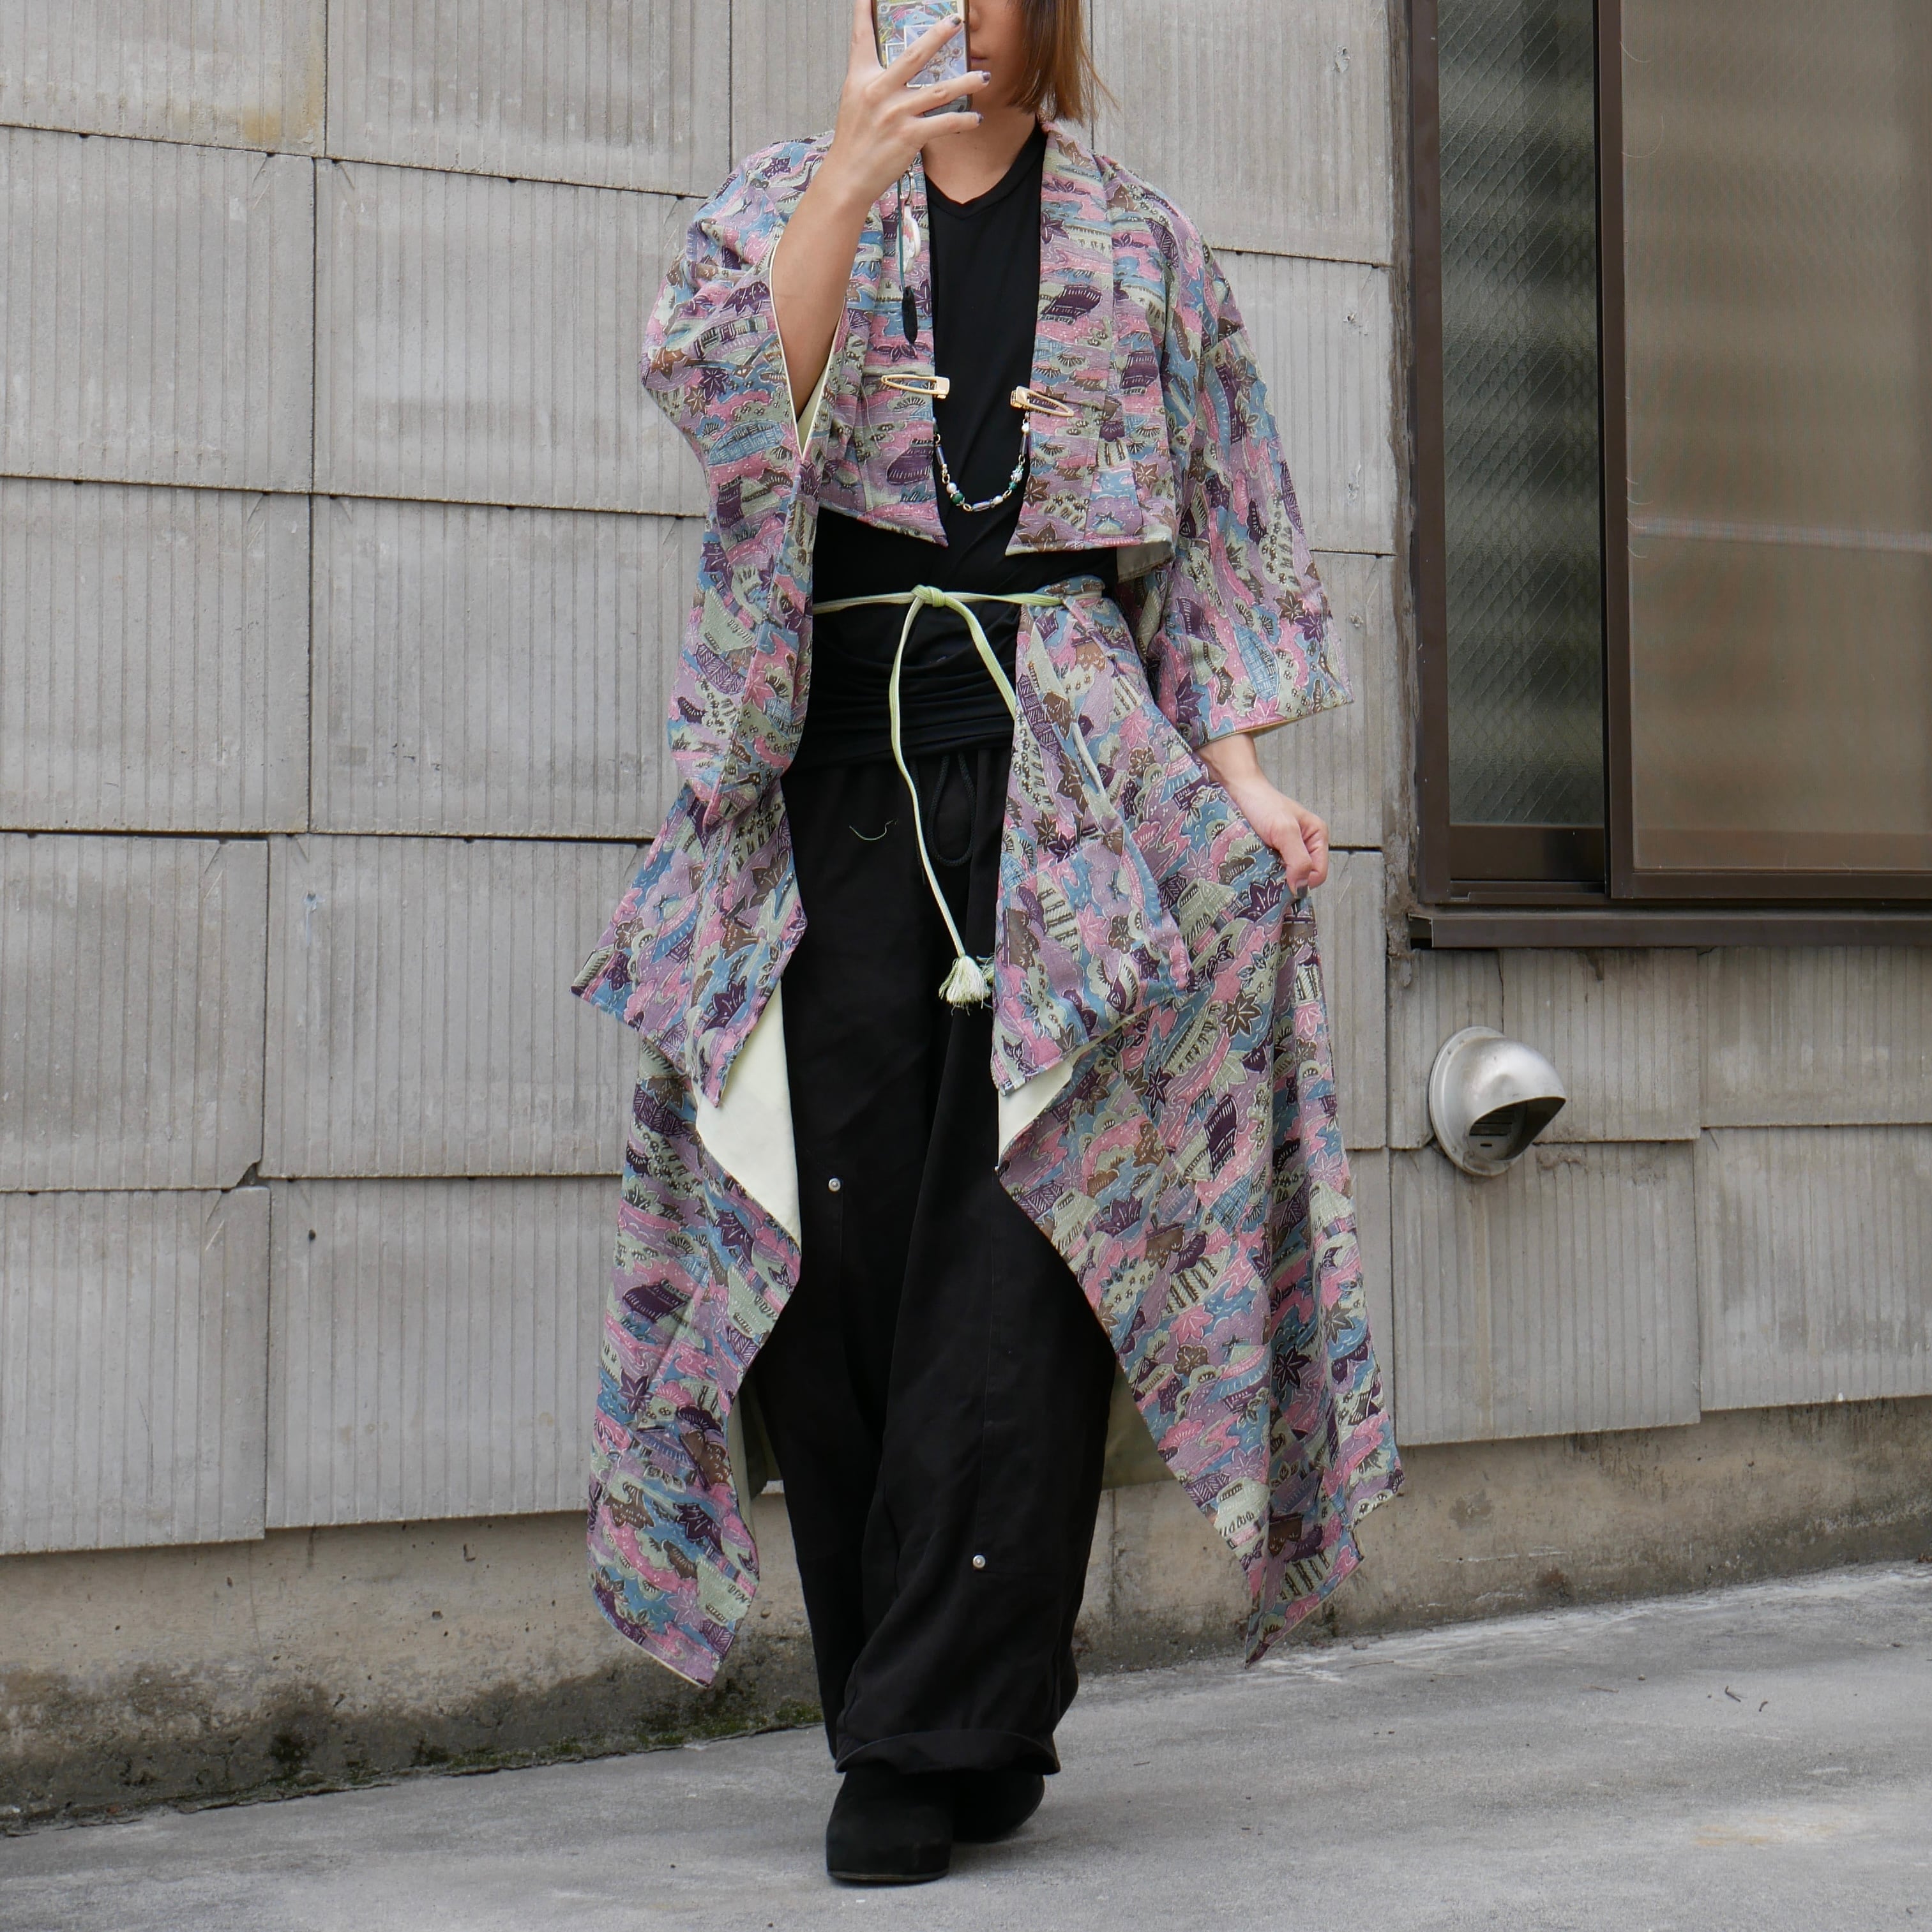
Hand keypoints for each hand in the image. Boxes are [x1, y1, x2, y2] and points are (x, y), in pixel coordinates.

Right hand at [820, 0, 990, 215]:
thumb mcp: (854, 101)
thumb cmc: (854, 139)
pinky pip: (943, 124)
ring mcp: (895, 114)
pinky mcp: (908, 137)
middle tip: (957, 21)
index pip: (862, 37)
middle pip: (914, 56)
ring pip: (938, 91)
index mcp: (861, 78)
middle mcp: (878, 91)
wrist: (848, 177)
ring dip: (965, 82)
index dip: (864, 10)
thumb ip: (871, 78)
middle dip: (938, 36)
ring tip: (984, 77)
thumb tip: (890, 65)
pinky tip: (975, 119)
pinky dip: (962, 121)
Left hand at [1195, 732, 1330, 893]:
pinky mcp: (1270, 852)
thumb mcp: (1285, 831)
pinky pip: (1270, 870)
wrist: (1238, 790)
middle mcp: (1304, 845)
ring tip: (1259, 866)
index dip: (1302, 881)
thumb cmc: (1263, 804)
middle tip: (1268, 871)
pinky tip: (1253, 864)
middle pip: (1301, 877)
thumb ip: (1298, 859)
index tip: (1282, 878)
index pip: (1318, 874)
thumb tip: (1300, 887)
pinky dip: (1262, 871)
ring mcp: (1286, 850)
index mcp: (1316, 838)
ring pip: (1284, 876)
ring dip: (1272, 876)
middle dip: (1286, 879)